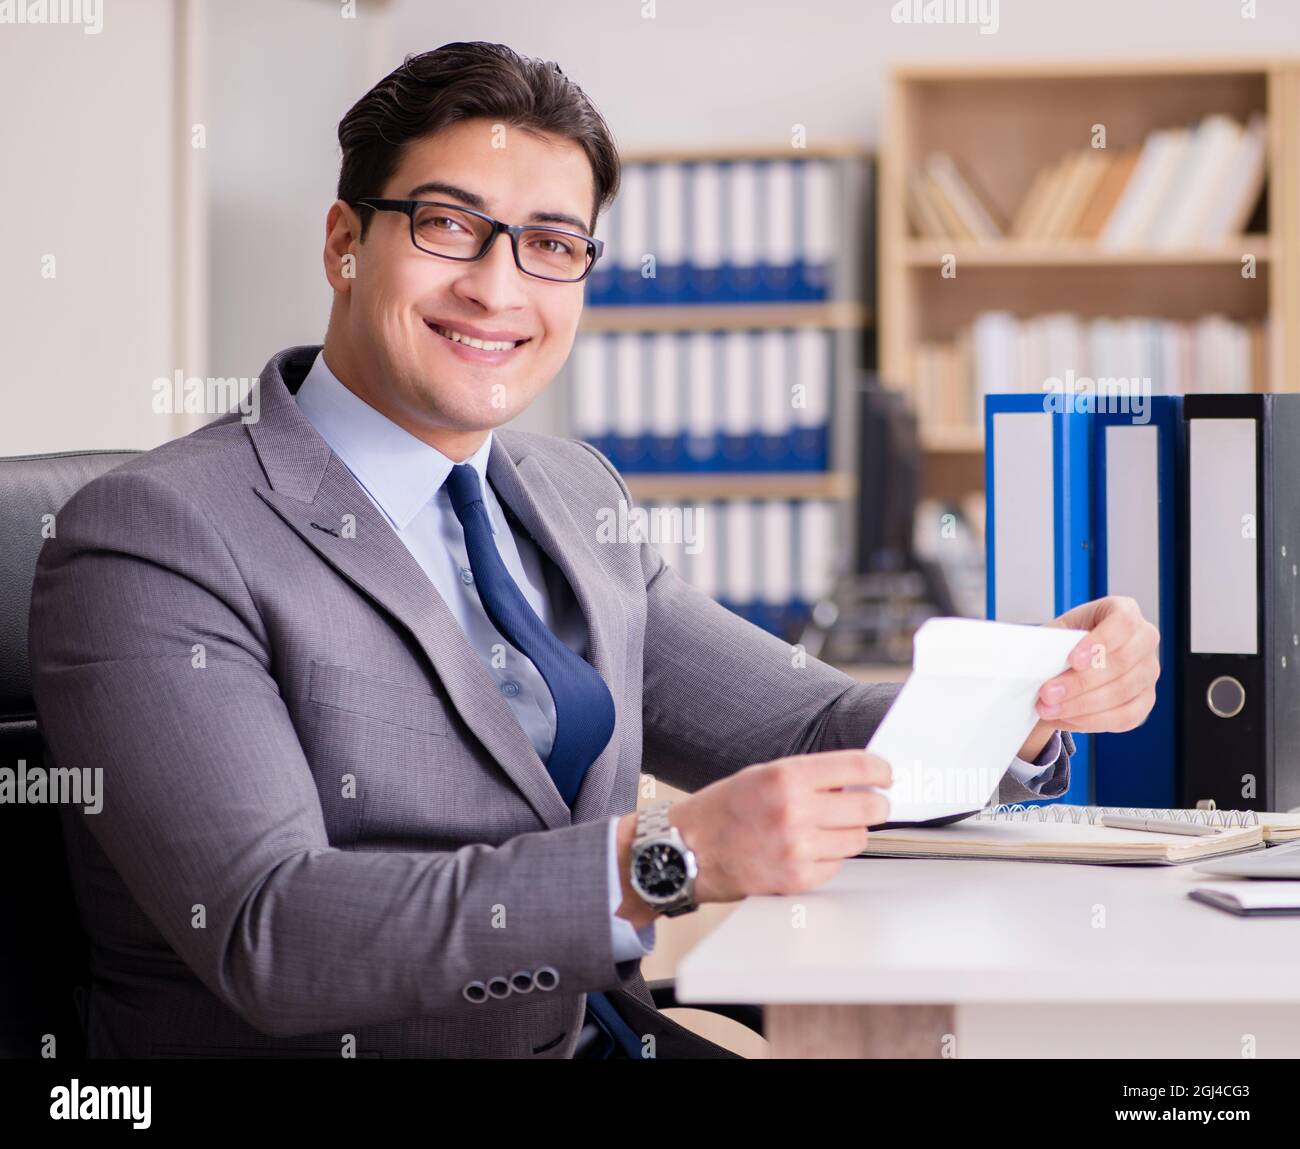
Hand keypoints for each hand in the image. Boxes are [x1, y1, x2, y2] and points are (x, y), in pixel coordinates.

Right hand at [616, 750, 891, 924]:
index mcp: (786, 776)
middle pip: (868, 808)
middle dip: (874, 805)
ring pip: (857, 840)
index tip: (886, 775)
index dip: (880, 771)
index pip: (857, 768)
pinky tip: (805, 850)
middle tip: (869, 804)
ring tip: (825, 828)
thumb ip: (808, 777)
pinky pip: (836, 866)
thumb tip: (855, 782)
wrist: (684, 851)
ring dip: (849, 833)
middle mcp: (795, 810)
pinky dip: (828, 858)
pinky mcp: (797, 879)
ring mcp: (798, 848)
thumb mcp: (762, 775)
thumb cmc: (720, 810)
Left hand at [1033, 595, 1159, 738]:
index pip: (1123, 622)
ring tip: (1049, 709)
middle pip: (1122, 662)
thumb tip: (1037, 661)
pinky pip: (1126, 716)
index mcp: (1124, 611)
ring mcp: (1149, 671)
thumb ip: (1049, 642)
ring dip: (1082, 704)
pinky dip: (1094, 720)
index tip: (1072, 660)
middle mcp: (1144, 639)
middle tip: (1047, 693)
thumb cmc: (1063, 642)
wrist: (1069, 663)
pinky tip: (1067, 718)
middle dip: (1081, 682)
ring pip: (1123, 692)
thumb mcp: (1055, 633)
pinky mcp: (1146, 700)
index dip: (1099, 642)